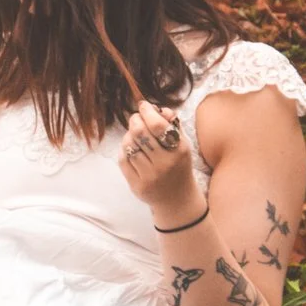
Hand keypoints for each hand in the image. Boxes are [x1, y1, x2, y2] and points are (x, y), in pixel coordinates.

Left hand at [116, 100, 198, 214]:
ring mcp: (150, 176)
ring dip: (129, 135)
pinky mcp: (137, 185)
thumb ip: (172, 124)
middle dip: (135, 120)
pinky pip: (123, 159)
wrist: (176, 199)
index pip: (158, 125)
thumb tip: (158, 108)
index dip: (147, 111)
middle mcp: (165, 163)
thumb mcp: (182, 145)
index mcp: (179, 150)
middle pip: (140, 132)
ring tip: (134, 135)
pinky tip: (131, 149)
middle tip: (136, 119)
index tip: (143, 106)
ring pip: (129, 145)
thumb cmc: (178, 166)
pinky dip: (124, 149)